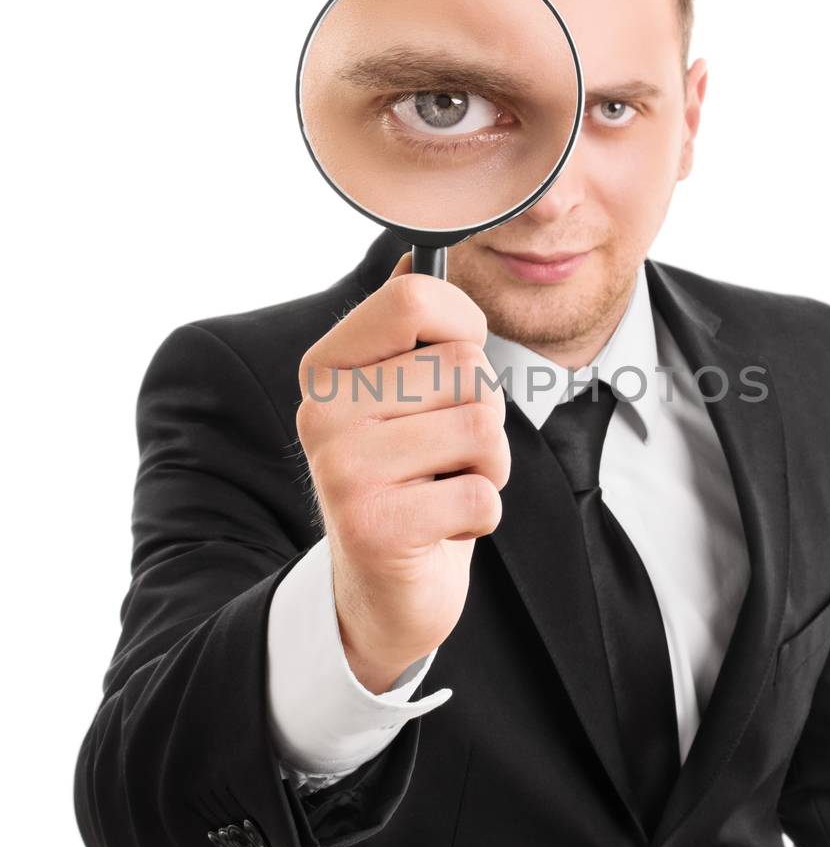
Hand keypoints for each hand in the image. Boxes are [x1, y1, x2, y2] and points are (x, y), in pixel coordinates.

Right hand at [295, 253, 509, 691]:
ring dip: (489, 467)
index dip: (464, 326)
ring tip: (446, 486)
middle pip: (464, 367)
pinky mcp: (376, 526)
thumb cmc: (406, 480)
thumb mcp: (399, 399)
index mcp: (326, 368)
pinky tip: (442, 526)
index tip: (457, 363)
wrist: (380, 591)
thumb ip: (405, 331)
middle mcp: (322, 412)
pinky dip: (482, 515)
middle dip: (483, 412)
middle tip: (445, 452)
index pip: (413, 298)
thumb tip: (417, 255)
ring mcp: (344, 470)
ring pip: (483, 429)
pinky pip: (484, 494)